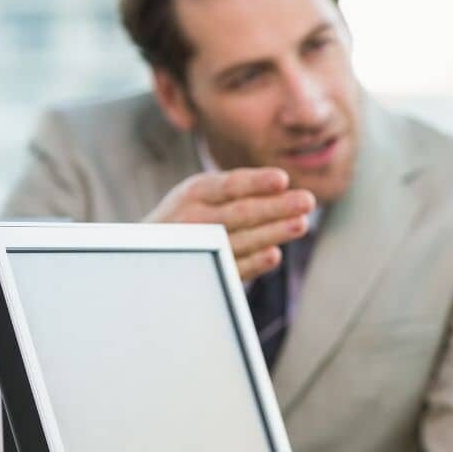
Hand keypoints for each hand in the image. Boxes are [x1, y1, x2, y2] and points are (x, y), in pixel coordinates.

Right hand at [145, 168, 315, 281]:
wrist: (145, 251)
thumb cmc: (189, 215)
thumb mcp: (204, 193)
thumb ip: (238, 189)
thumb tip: (283, 185)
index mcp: (196, 191)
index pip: (229, 184)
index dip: (256, 182)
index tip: (282, 179)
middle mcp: (193, 218)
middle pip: (240, 212)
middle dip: (276, 207)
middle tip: (307, 200)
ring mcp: (197, 247)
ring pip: (239, 240)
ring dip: (272, 233)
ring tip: (301, 224)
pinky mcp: (203, 272)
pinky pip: (232, 267)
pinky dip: (253, 262)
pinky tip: (274, 255)